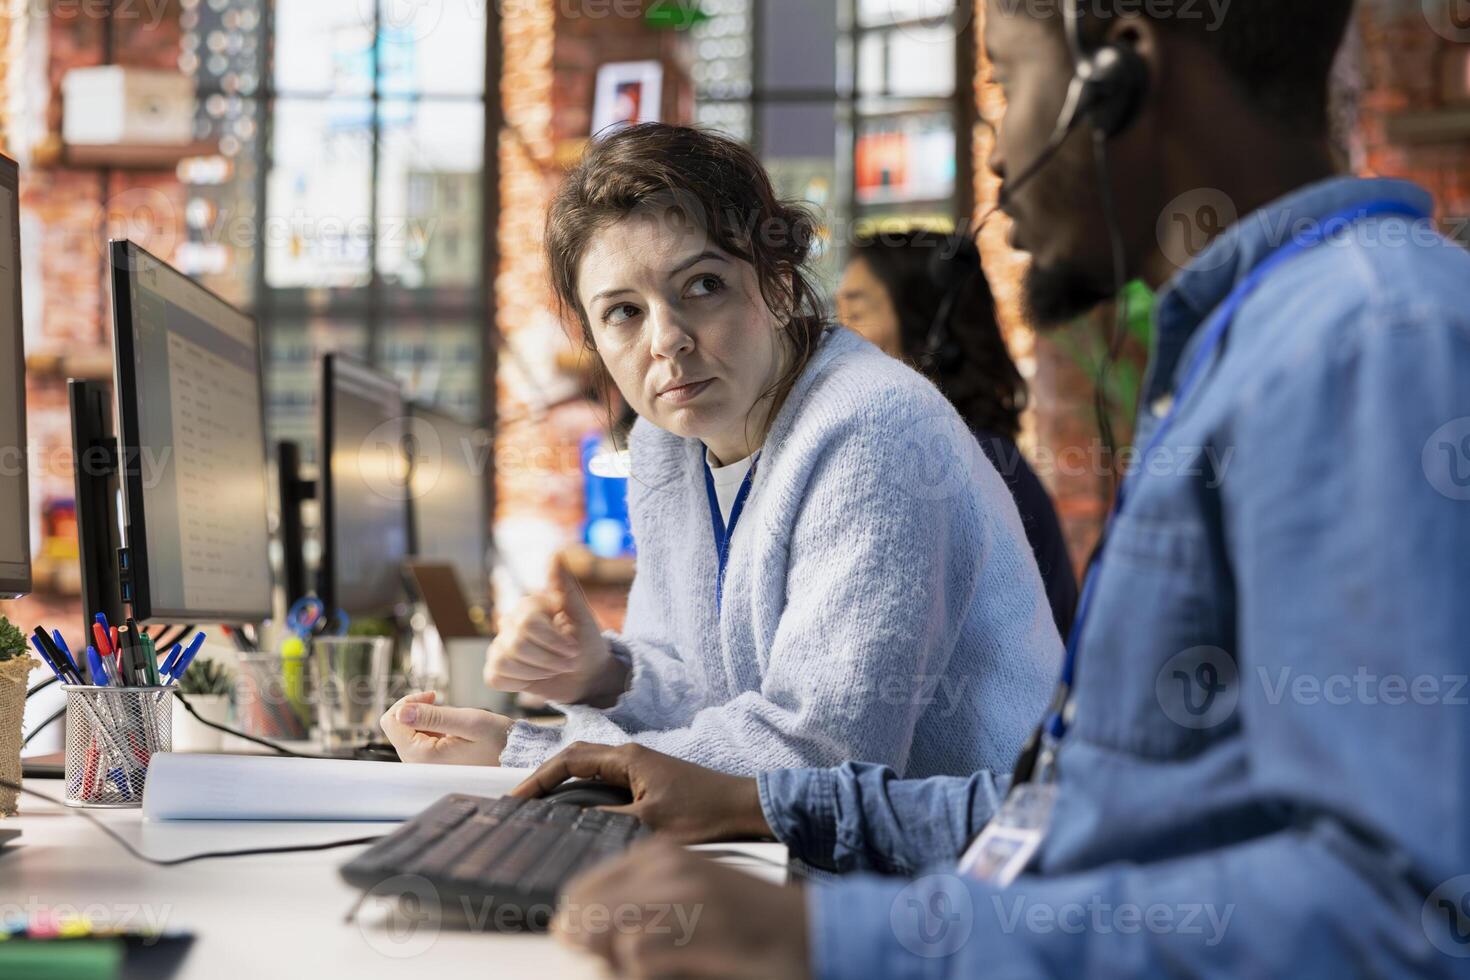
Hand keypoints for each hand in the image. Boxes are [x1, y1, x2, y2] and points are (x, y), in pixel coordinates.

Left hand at [379, 691, 510, 765]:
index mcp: (423, 756)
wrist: (514, 755)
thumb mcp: (468, 722)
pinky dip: (428, 728)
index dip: (409, 702)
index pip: (391, 720)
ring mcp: (423, 766)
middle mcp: (418, 765)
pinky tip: (448, 728)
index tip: (433, 697)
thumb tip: (401, 711)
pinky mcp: (430, 764)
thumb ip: (433, 717)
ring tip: (448, 717)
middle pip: (395, 726)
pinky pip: (416, 740)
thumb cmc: (497, 740)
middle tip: (439, 700)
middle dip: (414, 709)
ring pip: (405, 732)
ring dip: (423, 718)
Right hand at [485, 556, 629, 706]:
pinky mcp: (496, 669)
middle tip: (568, 663)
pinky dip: (519, 683)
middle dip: (548, 660)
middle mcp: (510, 622)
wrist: (587, 675)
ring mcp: (500, 645)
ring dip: (536, 673)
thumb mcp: (584, 616)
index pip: (528, 623)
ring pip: (503, 662)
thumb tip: (555, 554)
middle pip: (516, 644)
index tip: (573, 649)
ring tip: (553, 670)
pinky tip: (534, 679)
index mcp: (529, 606)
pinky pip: (494, 677)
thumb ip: (566, 587)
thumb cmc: (587, 643)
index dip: (553, 641)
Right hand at [511, 742, 770, 842]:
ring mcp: (639, 768)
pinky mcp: (648, 783)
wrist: (743, 809)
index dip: (538, 779)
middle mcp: (630, 756)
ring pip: (589, 772)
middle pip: (574, 760)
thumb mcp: (650, 823)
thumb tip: (569, 825)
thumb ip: (607, 821)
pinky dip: (584, 796)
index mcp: (627, 758)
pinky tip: (578, 817)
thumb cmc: (704, 813)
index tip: (516, 800)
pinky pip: (605, 784)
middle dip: (545, 780)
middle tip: (521, 805)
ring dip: (564, 787)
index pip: (569, 760)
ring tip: (539, 811)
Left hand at [555, 838, 809, 979]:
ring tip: (631, 968)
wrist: (812, 930)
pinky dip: (637, 974)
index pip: (589, 884)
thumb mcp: (691, 895)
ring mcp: (685, 900)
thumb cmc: (749, 919)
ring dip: (612, 962)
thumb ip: (641, 903)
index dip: (574, 916)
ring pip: (611, 936)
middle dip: (585, 941)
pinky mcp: (699, 933)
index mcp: (663, 854)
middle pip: (590, 908)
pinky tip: (655, 974)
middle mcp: (669, 869)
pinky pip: (640, 960)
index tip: (570, 937)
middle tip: (602, 959)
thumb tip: (582, 930)